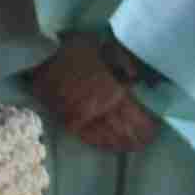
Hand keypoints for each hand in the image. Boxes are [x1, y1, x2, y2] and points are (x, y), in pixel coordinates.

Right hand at [28, 34, 156, 153]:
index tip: (154, 129)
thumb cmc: (74, 48)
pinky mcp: (68, 121)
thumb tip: (138, 78)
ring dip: (121, 143)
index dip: (145, 125)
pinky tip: (110, 147)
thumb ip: (123, 63)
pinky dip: (101, 143)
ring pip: (107, 136)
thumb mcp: (104, 48)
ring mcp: (83, 118)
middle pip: (123, 129)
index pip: (135, 114)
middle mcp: (100, 109)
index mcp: (112, 90)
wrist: (41, 56)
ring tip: (132, 147)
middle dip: (136, 136)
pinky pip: (88, 137)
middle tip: (146, 142)